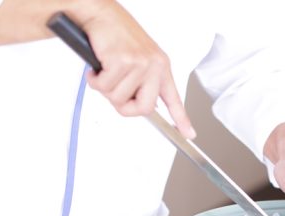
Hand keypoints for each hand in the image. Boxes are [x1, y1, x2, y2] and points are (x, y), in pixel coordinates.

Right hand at [82, 1, 195, 137]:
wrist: (101, 13)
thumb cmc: (117, 36)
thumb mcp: (138, 59)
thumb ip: (141, 82)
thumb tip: (137, 105)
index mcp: (161, 67)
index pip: (174, 99)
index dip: (181, 119)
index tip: (189, 134)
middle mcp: (154, 66)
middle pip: (143, 108)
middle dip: (124, 107)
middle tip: (114, 94)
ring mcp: (139, 64)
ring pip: (118, 98)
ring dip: (105, 89)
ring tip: (105, 70)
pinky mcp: (122, 61)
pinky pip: (104, 86)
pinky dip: (95, 80)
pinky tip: (97, 66)